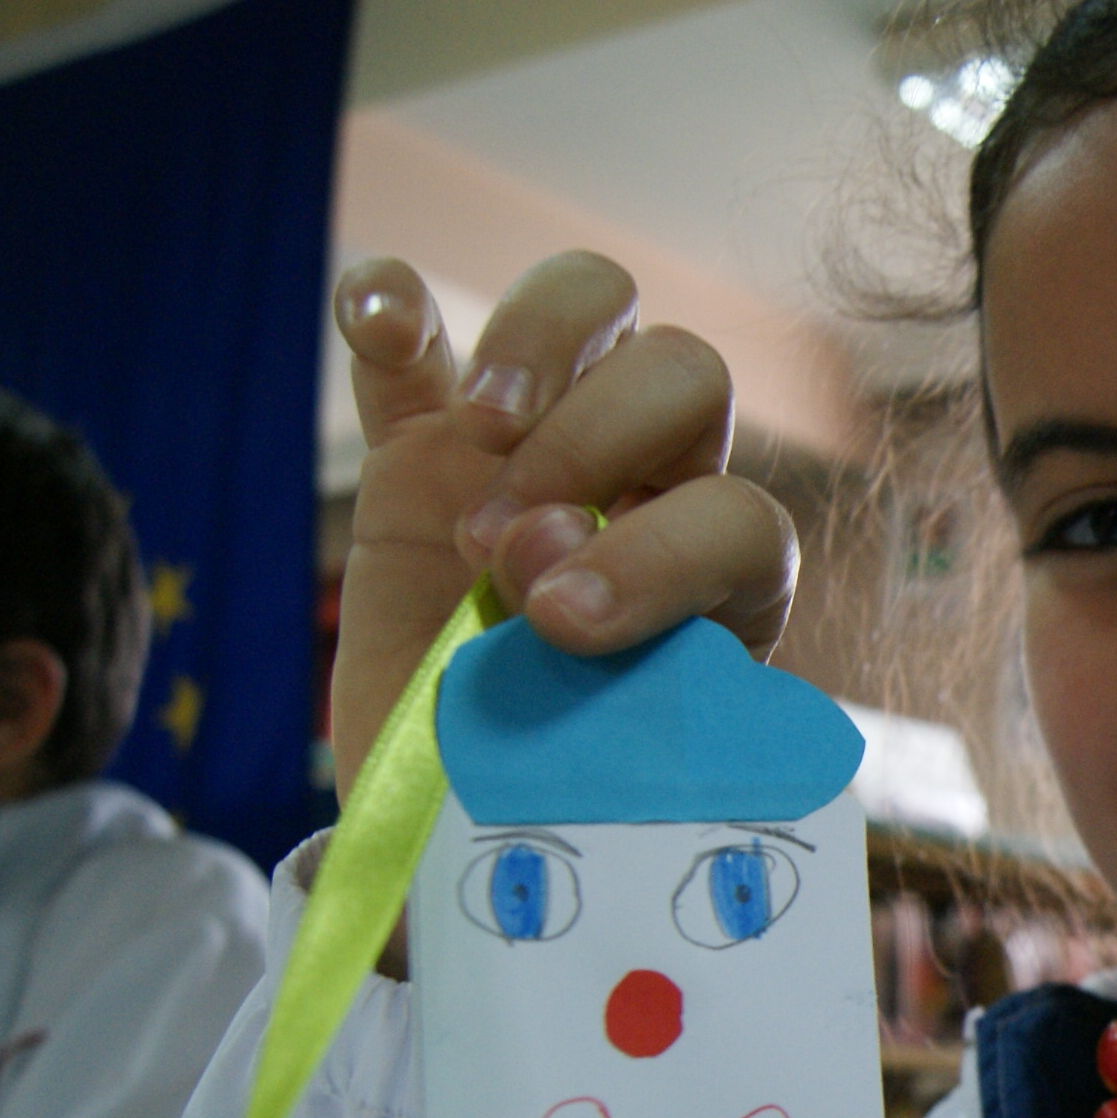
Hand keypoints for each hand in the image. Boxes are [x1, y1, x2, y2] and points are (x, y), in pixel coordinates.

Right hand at [328, 252, 798, 799]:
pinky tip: (379, 317)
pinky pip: (421, 342)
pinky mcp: (423, 441)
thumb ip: (610, 725)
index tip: (560, 622)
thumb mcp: (602, 779)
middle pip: (684, 374)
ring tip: (476, 438)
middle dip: (597, 441)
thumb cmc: (552, 797)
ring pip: (595, 309)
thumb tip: (567, 671)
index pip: (738, 516)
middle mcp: (652, 486)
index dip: (660, 553)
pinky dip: (397, 307)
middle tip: (506, 543)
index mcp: (724, 575)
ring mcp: (539, 446)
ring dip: (538, 352)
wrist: (453, 810)